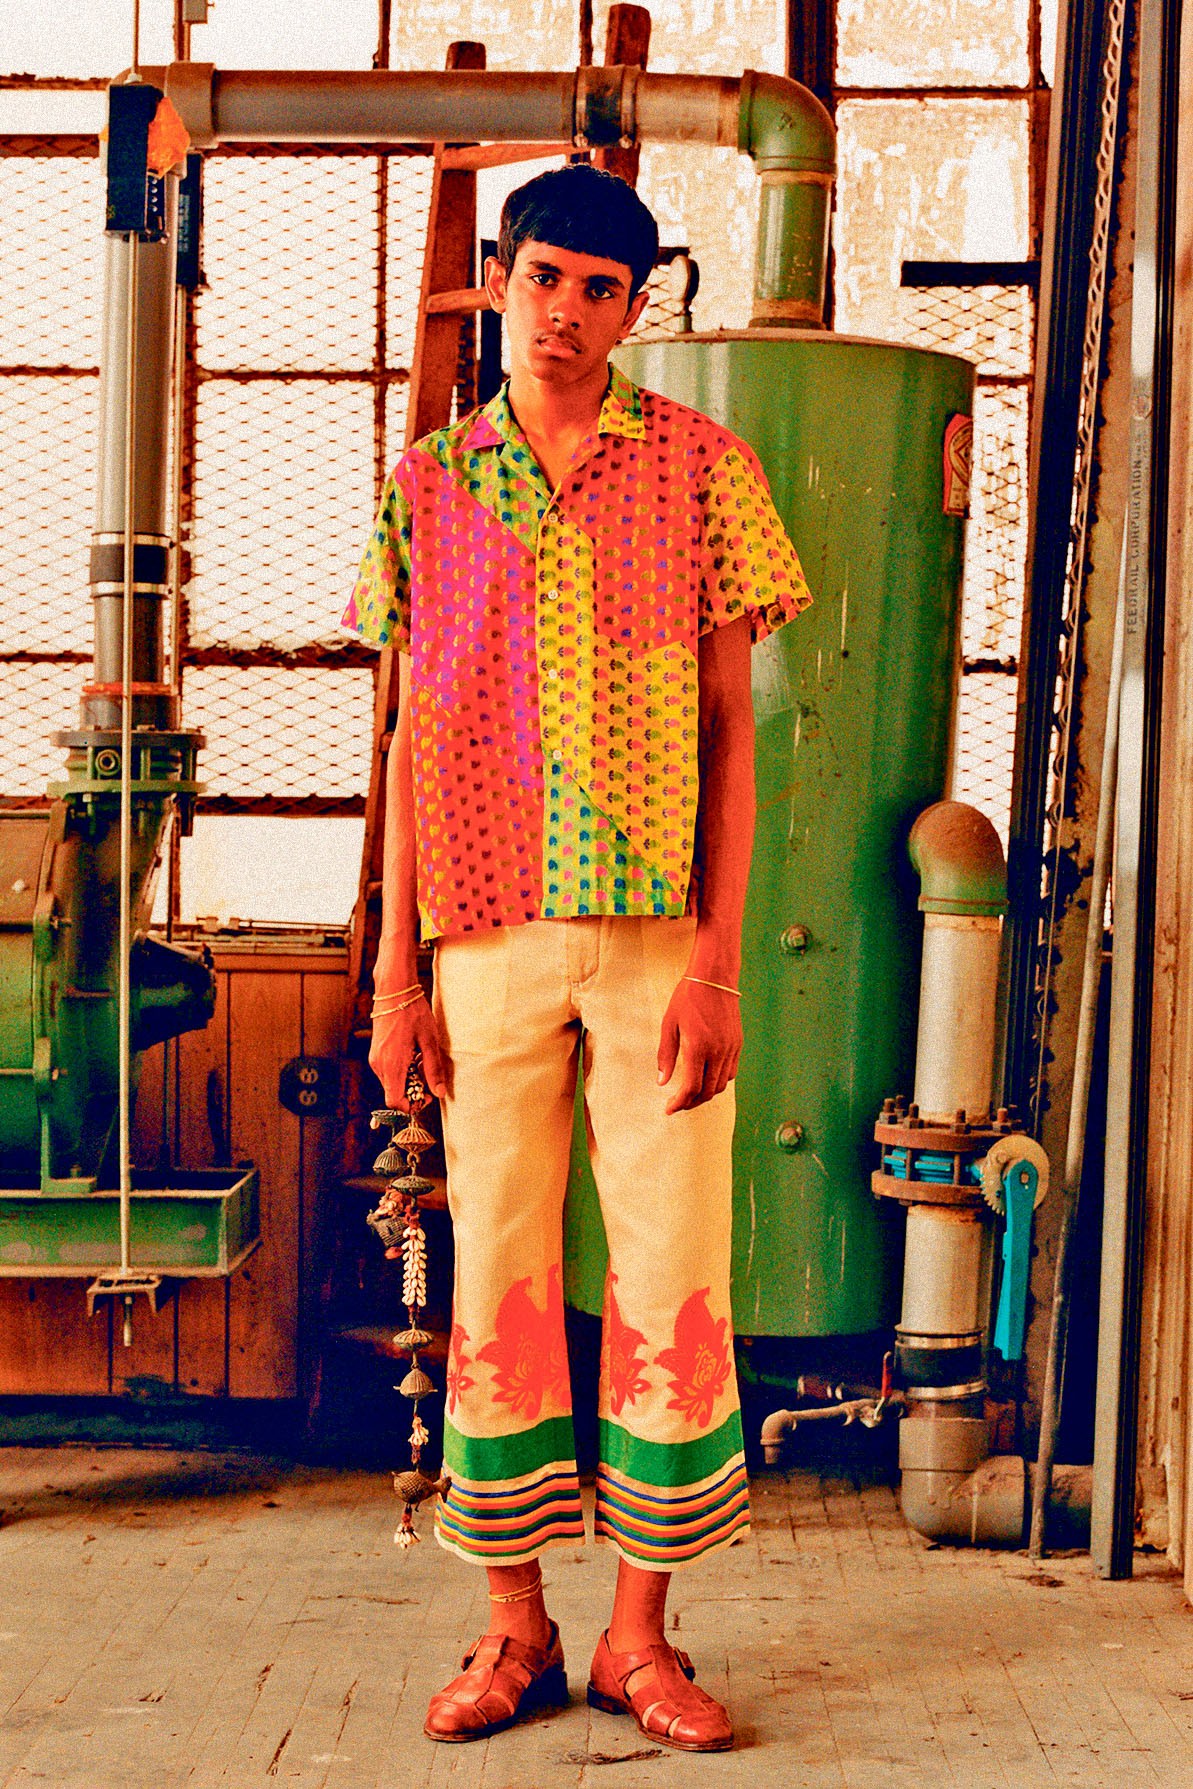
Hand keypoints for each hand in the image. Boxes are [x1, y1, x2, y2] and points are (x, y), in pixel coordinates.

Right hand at [368, 994, 449, 1109]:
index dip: (412, 1105)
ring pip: (391, 1083)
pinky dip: (401, 1070)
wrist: (394, 990)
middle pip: (394, 1094)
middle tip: (428, 1073)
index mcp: (392, 1065)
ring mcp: (375, 1059)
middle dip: (413, 1091)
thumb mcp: (429, 1041)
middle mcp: (379, 1065)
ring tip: (421, 1059)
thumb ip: (433, 1069)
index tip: (427, 1093)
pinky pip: (388, 1071)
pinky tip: (412, 1054)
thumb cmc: (413, 1012)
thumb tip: (439, 1093)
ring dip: (408, 1079)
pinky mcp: (375, 1052)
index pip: (395, 1102)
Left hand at [656, 977, 742, 1113]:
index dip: (679, 1103)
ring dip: (705, 1094)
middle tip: (677, 1104)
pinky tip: (706, 1078)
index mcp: (698, 1047)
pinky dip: (718, 1082)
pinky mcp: (737, 1044)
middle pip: (707, 1091)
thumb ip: (666, 1055)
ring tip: (690, 1094)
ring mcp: (730, 1049)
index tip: (669, 1109)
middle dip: (691, 1103)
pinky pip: (730, 1072)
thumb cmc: (688, 997)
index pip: (691, 1087)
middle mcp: (717, 1052)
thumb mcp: (669, 1024)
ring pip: (721, 1085)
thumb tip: (662, 1081)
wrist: (714, 977)